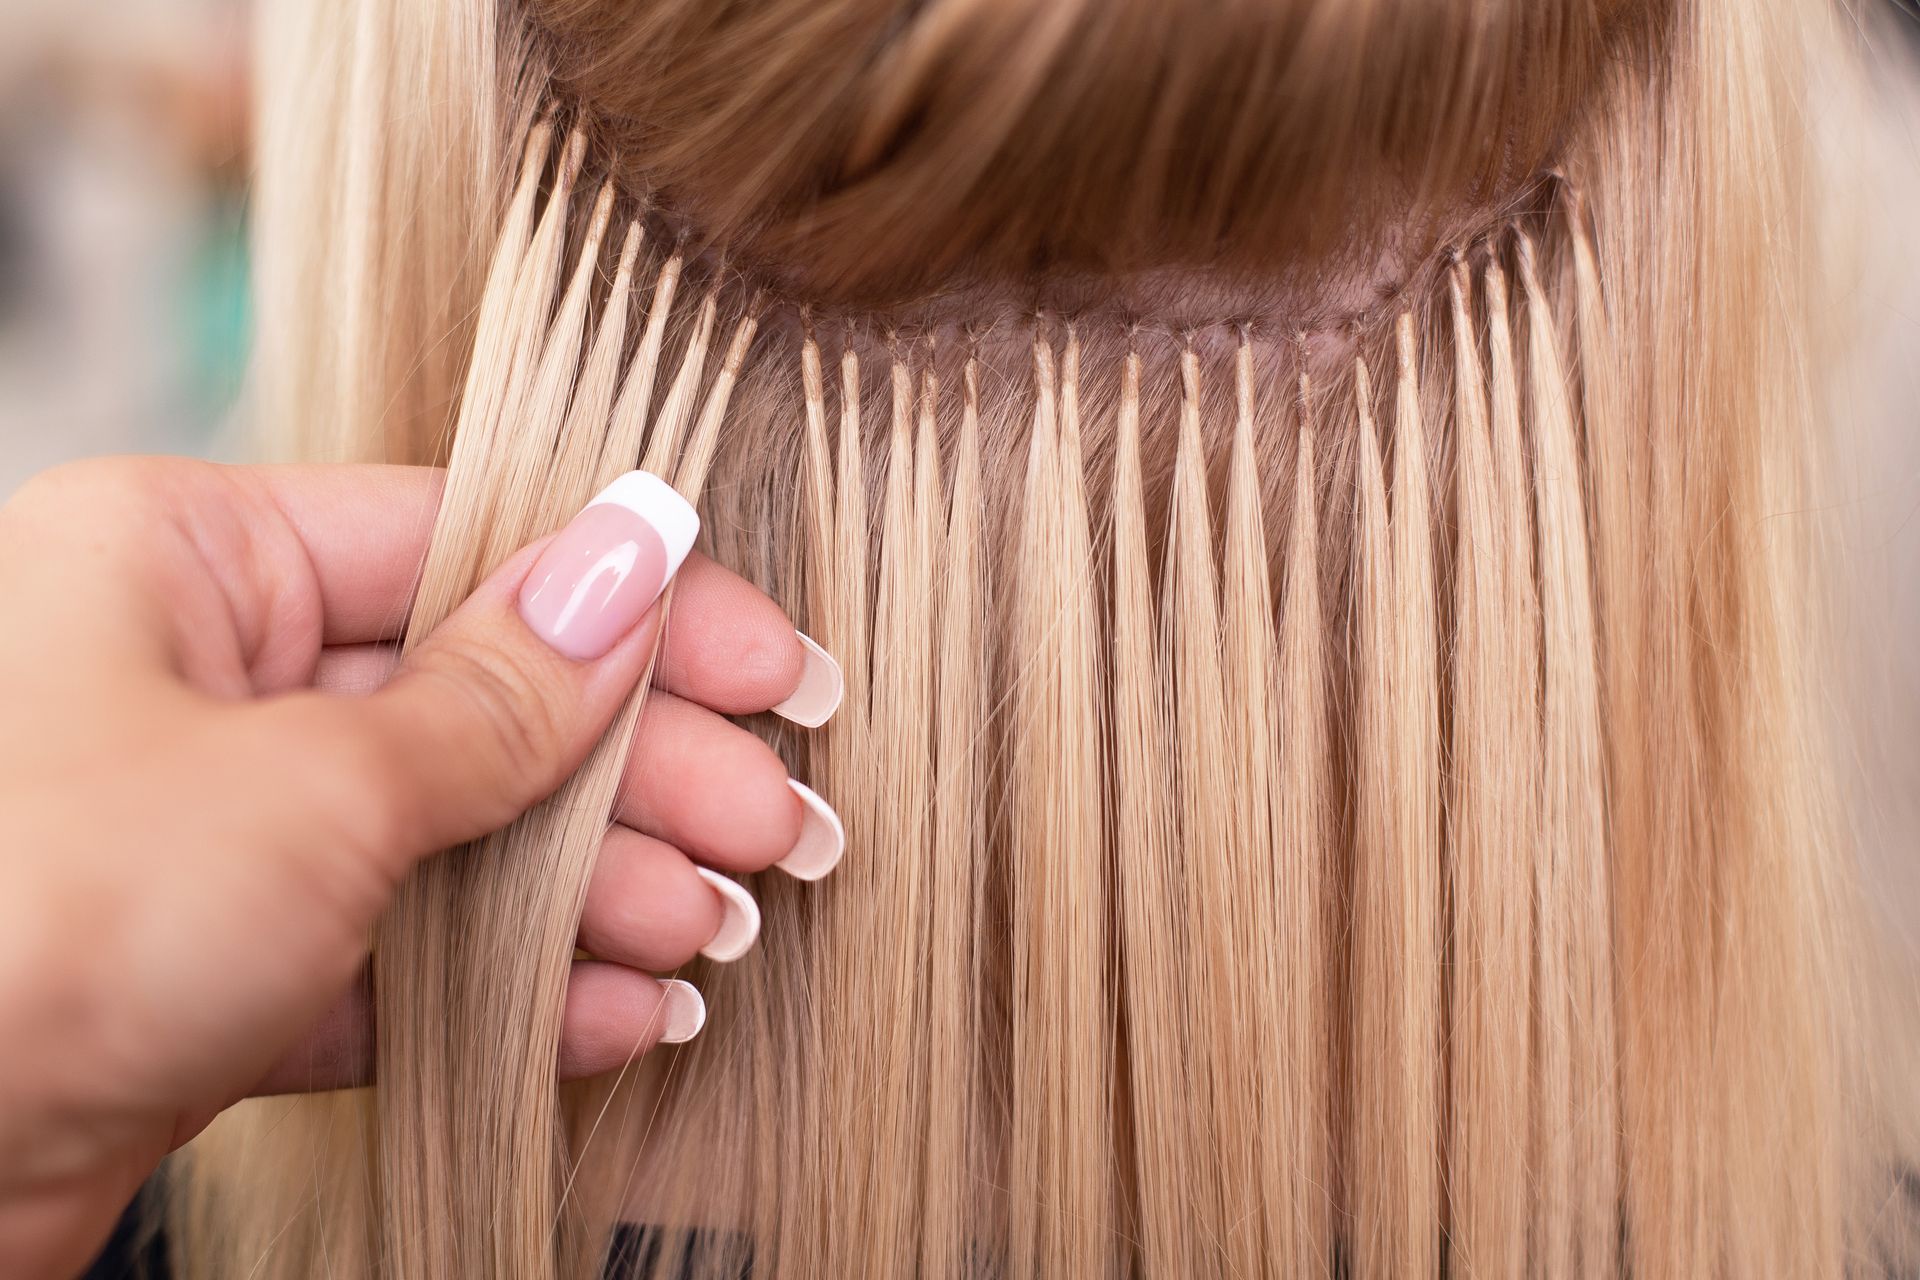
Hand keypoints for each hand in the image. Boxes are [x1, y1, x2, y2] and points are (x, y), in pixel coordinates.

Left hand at [0, 458, 842, 1276]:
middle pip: (479, 701)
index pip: (470, 547)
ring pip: (448, 837)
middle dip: (641, 778)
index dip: (643, 610)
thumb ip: (500, 691)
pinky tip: (619, 1012)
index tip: (776, 670)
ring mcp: (201, 830)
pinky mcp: (207, 969)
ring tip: (713, 935)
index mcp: (186, 559)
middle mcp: (192, 678)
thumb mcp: (315, 783)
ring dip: (592, 893)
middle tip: (776, 833)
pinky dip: (506, 986)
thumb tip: (638, 563)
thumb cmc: (33, 921)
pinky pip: (391, 953)